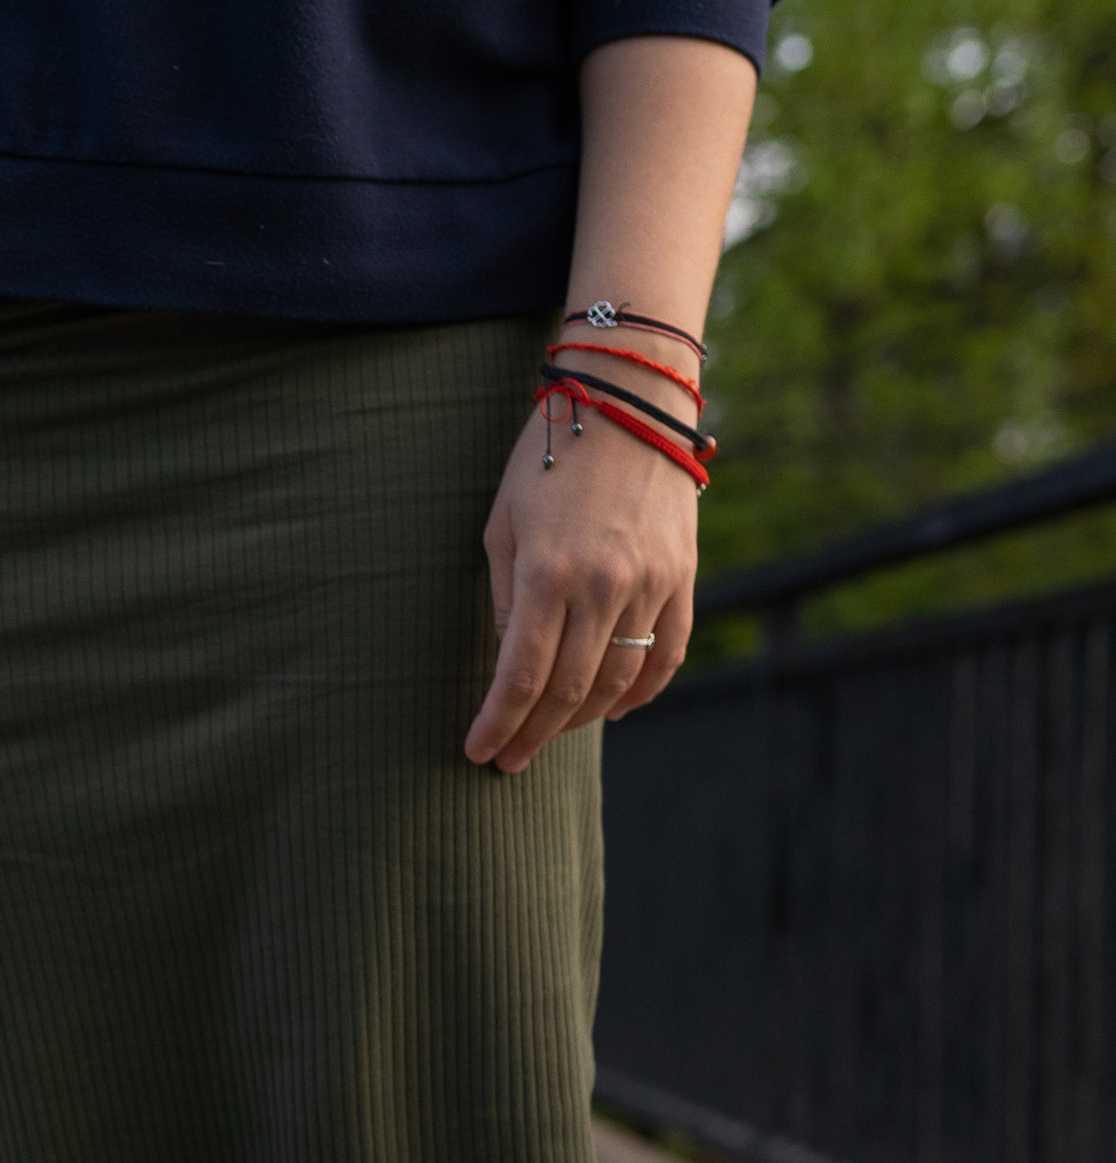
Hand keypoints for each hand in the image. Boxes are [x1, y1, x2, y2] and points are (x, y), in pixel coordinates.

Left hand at [465, 404, 696, 773]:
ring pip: (617, 681)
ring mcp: (652, 584)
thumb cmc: (548, 459)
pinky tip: (615, 711)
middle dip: (533, 736)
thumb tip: (510, 665)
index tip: (478, 751)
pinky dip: (642, 691)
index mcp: (547, 574)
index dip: (498, 723)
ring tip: (551, 734)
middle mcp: (604, 587)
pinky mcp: (684, 577)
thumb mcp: (503, 525)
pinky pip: (668, 653)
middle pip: (567, 692)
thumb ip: (505, 600)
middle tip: (509, 760)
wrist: (628, 403)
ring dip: (581, 720)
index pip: (520, 677)